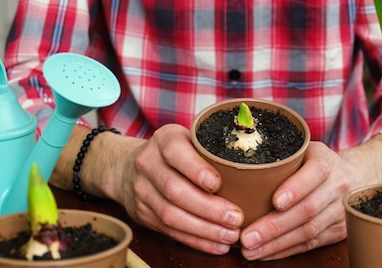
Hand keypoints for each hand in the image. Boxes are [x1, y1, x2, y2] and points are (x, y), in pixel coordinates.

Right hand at [115, 124, 243, 254]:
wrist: (126, 167)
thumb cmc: (172, 151)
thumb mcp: (187, 137)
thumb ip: (212, 147)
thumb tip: (256, 164)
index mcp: (163, 140)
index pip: (176, 153)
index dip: (197, 170)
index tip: (218, 184)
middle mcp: (148, 165)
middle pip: (175, 191)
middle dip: (208, 208)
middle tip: (236, 218)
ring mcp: (142, 192)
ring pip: (172, 215)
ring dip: (205, 230)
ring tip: (231, 235)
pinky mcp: (144, 215)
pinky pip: (171, 232)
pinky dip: (197, 241)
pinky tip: (218, 245)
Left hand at [239, 141, 358, 259]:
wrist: (356, 176)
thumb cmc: (316, 162)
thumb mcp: (304, 149)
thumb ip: (280, 156)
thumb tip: (238, 166)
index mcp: (327, 162)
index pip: (315, 173)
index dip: (296, 188)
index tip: (275, 201)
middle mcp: (338, 187)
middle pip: (308, 209)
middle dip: (275, 226)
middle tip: (247, 236)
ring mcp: (340, 212)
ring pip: (308, 231)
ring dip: (276, 244)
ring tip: (250, 249)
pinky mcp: (337, 231)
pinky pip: (310, 244)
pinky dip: (285, 250)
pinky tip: (265, 253)